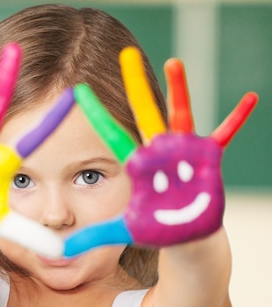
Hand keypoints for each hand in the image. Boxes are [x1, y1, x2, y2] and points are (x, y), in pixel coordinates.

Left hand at [66, 47, 257, 256]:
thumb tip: (57, 253)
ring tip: (173, 62)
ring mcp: (182, 151)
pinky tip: (250, 99)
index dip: (97, 115)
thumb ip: (91, 236)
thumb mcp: (121, 230)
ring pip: (178, 115)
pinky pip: (225, 135)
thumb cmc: (154, 228)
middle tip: (125, 54)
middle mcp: (157, 151)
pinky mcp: (206, 157)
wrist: (185, 236)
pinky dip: (237, 118)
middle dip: (135, 85)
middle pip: (143, 113)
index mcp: (137, 165)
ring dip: (179, 89)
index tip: (78, 92)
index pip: (112, 136)